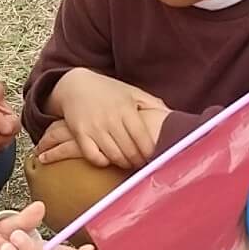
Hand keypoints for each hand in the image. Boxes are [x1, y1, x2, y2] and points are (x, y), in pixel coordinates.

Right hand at [40, 70, 166, 167]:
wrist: (75, 84)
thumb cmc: (108, 90)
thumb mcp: (132, 92)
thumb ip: (152, 103)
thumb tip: (173, 115)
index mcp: (126, 108)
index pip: (142, 137)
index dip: (149, 152)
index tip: (154, 158)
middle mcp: (110, 118)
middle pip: (129, 150)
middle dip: (138, 161)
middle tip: (143, 164)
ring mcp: (94, 126)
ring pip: (114, 155)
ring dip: (124, 163)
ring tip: (129, 163)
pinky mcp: (80, 133)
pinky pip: (93, 156)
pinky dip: (103, 162)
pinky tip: (108, 159)